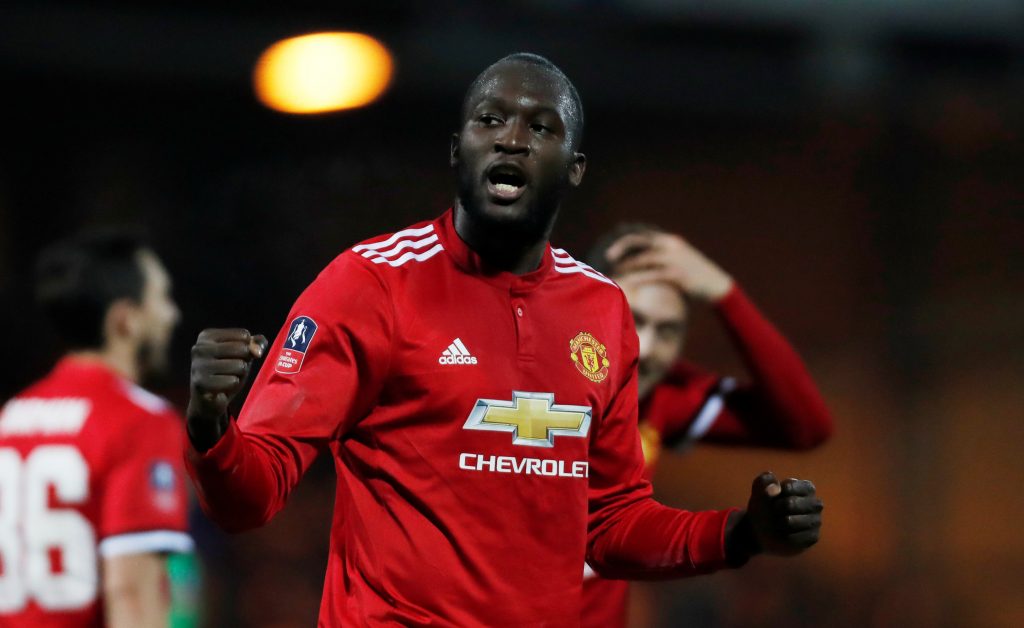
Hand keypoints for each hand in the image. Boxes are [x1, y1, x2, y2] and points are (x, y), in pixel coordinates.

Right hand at [187, 328, 267, 451]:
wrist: (208, 400)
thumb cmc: (226, 372)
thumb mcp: (243, 355)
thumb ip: (256, 344)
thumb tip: (257, 350)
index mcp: (207, 336)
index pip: (244, 335)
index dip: (248, 348)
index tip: (235, 357)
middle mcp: (199, 348)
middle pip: (242, 349)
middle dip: (244, 362)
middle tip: (231, 370)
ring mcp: (198, 365)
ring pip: (239, 365)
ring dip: (239, 375)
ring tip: (226, 378)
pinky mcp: (201, 382)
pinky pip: (233, 381)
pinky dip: (232, 385)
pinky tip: (222, 387)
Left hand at [605, 231, 732, 302]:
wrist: (717, 286)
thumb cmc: (694, 276)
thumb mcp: (679, 260)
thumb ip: (662, 257)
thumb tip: (642, 261)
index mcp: (669, 241)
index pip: (642, 234)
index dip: (625, 240)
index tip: (611, 247)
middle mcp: (671, 246)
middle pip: (640, 241)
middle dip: (621, 247)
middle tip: (607, 257)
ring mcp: (675, 259)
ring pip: (645, 258)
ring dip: (627, 265)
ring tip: (614, 274)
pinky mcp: (679, 275)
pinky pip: (654, 274)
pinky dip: (639, 278)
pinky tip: (628, 284)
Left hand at [726, 472, 822, 563]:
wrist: (760, 530)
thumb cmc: (764, 506)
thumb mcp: (759, 489)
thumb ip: (764, 481)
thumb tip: (775, 488)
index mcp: (806, 487)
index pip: (788, 487)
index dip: (774, 493)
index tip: (774, 497)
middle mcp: (816, 503)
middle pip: (790, 504)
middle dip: (776, 508)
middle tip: (775, 511)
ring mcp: (816, 521)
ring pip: (790, 522)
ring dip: (777, 523)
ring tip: (779, 522)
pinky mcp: (812, 538)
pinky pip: (792, 537)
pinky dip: (782, 536)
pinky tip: (784, 534)